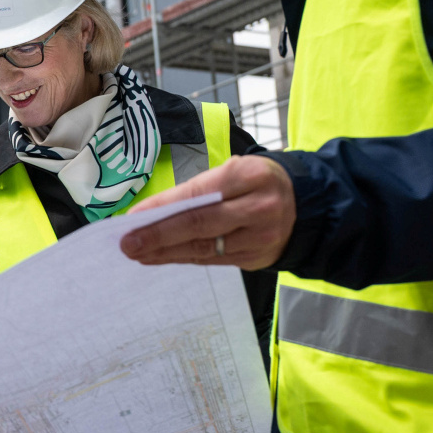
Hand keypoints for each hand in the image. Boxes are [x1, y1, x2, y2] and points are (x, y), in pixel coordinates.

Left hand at [120, 155, 295, 269]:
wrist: (304, 205)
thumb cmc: (256, 183)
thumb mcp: (235, 172)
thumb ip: (199, 190)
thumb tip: (152, 211)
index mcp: (249, 176)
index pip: (197, 195)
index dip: (162, 208)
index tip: (132, 217)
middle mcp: (258, 208)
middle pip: (200, 225)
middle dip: (158, 236)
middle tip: (128, 243)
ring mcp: (260, 237)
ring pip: (204, 248)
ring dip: (166, 252)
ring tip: (138, 253)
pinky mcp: (256, 258)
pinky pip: (213, 260)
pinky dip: (184, 258)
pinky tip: (162, 257)